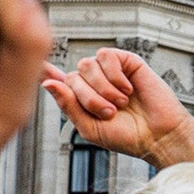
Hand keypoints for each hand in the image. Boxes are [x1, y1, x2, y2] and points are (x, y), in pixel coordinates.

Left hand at [42, 47, 193, 168]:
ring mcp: (109, 70)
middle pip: (72, 77)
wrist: (158, 135)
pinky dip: (114, 75)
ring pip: (86, 65)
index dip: (45, 72)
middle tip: (110, 113)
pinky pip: (106, 56)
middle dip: (88, 98)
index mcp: (81, 98)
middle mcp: (93, 82)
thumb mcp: (90, 128)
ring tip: (120, 104)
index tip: (35, 65)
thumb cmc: (126, 136)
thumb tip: (48, 83)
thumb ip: (68, 105)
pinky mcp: (126, 61)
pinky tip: (127, 89)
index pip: (58, 80)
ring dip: (102, 88)